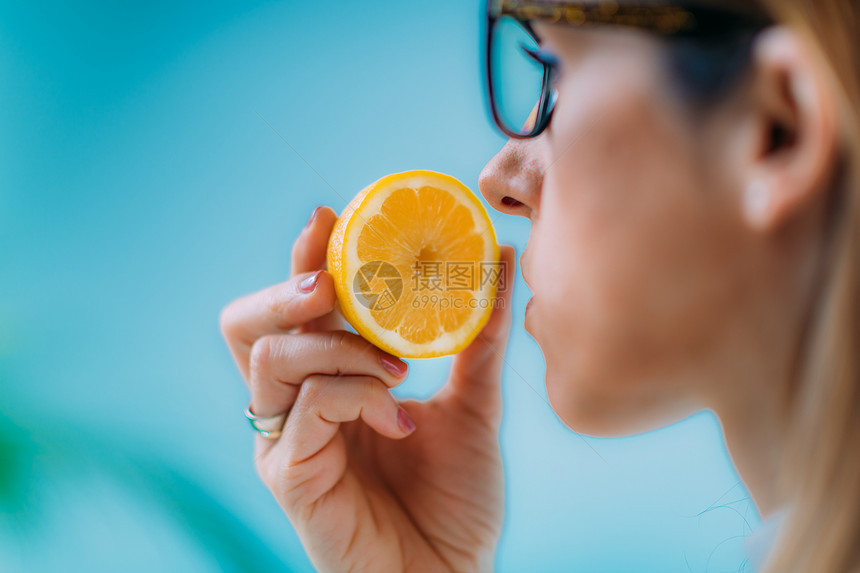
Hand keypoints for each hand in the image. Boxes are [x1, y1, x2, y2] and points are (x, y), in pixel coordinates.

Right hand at [220, 205, 515, 572]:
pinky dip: (357, 394)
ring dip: (338, 344)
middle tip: (334, 282)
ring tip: (396, 365)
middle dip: (287, 289)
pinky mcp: (287, 475)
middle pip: (246, 324)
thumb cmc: (454, 499)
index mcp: (327, 383)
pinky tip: (401, 417)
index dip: (299, 258)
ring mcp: (284, 441)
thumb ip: (478, 337)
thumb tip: (497, 255)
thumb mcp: (473, 404)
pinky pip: (307, 406)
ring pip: (271, 356)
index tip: (327, 215)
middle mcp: (293, 406)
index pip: (293, 309)